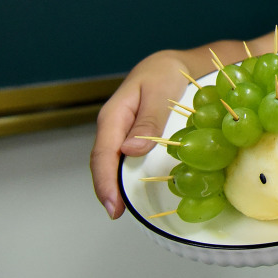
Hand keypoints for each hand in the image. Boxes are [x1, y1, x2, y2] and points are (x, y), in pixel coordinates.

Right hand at [89, 50, 192, 219]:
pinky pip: (124, 157)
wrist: (174, 64)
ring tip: (122, 208)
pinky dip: (126, 174)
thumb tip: (130, 150)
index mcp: (114, 115)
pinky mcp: (132, 135)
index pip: (104, 154)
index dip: (105, 182)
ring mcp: (121, 132)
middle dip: (106, 189)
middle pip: (103, 162)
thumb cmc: (166, 74)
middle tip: (116, 214)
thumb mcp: (160, 92)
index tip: (113, 205)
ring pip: (112, 162)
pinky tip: (135, 188)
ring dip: (114, 185)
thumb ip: (148, 121)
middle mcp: (114, 126)